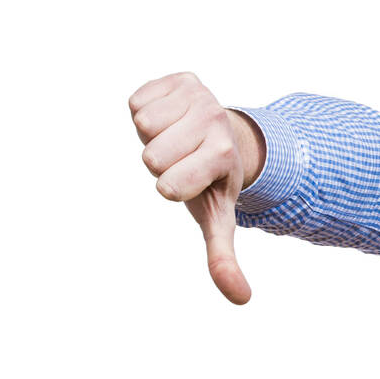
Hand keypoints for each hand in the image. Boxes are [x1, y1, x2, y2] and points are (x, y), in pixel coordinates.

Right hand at [128, 71, 254, 304]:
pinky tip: (171, 119)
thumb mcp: (218, 219)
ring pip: (142, 124)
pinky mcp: (182, 79)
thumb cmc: (213, 183)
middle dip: (161, 161)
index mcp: (224, 157)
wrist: (225, 136)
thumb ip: (224, 258)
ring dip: (153, 135)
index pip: (168, 185)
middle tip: (185, 159)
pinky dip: (147, 112)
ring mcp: (201, 96)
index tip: (191, 183)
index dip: (171, 188)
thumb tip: (242, 299)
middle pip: (150, 155)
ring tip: (178, 139)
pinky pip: (137, 100)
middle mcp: (216, 122)